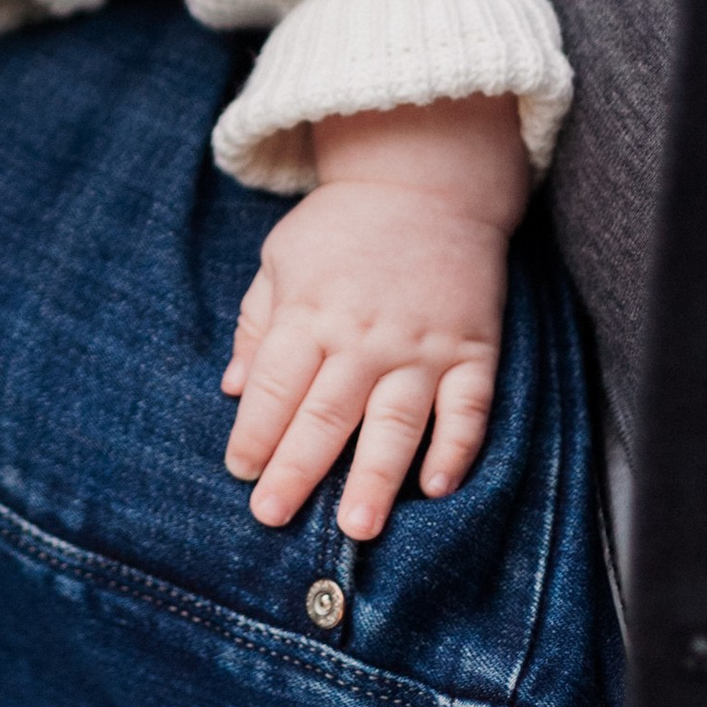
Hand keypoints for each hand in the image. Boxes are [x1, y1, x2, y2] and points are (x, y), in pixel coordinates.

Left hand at [220, 101, 523, 538]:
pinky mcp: (473, 349)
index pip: (275, 386)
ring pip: (396, 421)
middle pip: (326, 414)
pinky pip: (469, 408)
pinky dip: (456, 449)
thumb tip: (233, 390)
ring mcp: (423, 345)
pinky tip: (436, 487)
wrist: (428, 179)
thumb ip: (257, 324)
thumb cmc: (343, 225)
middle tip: (274, 518)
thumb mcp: (282, 258)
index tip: (242, 475)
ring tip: (358, 527)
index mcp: (309, 312)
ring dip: (376, 476)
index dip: (254, 434)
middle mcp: (364, 335)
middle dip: (297, 470)